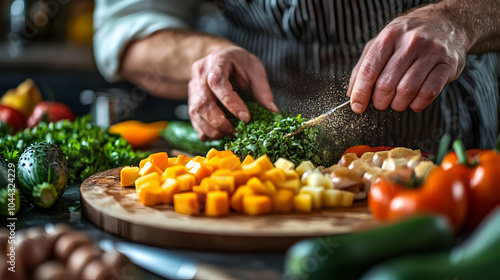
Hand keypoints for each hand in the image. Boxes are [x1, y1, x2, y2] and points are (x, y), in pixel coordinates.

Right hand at [188, 45, 277, 139]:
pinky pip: (194, 121)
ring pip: (196, 113)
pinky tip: (221, 134)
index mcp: (216, 62)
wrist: (222, 58)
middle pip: (203, 102)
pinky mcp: (191, 101)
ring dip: (213, 129)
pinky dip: (206, 132)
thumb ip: (262, 90)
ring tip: (230, 134)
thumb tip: (272, 112)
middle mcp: (200, 75)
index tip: (246, 118)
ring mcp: (193, 88)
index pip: (217, 83)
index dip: (231, 103)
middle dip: (220, 122)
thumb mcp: (255, 70)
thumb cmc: (240, 63)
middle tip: (237, 131)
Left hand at [347, 4, 468, 112]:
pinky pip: (429, 92)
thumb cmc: (408, 36)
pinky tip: (414, 101)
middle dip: (379, 101)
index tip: (357, 106)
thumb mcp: (382, 43)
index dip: (360, 92)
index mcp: (389, 36)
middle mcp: (410, 42)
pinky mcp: (448, 64)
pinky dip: (417, 104)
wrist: (447, 21)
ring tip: (397, 102)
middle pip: (386, 84)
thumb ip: (364, 67)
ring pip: (407, 90)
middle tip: (380, 103)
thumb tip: (352, 93)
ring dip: (398, 104)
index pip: (369, 70)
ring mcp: (431, 52)